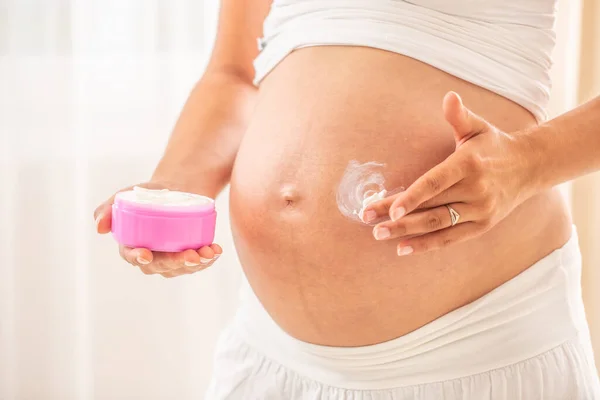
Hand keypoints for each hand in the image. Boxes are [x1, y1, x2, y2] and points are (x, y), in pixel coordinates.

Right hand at [94, 181, 222, 277]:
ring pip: (183, 267)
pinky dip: (208, 258)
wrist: (176, 188)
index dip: (138, 258)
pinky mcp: (190, 254)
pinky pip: (199, 262)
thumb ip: (108, 209)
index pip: (132, 256)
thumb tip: (99, 227)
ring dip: (197, 263)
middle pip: (162, 266)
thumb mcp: (126, 196)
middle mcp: (153, 257)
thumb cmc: (148, 194)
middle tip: (190, 255)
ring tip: (208, 252)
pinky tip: (215, 250)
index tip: (146, 254)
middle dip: (176, 263)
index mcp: (133, 246)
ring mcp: (173, 258)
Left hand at [364, 92, 537, 254]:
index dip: (412, 197)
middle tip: (368, 219)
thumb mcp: (478, 127)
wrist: (530, 167)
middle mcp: (476, 190)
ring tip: (379, 234)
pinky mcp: (482, 226)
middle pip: (430, 207)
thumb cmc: (494, 145)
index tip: (389, 208)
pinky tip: (402, 247)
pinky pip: (450, 238)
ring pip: (438, 225)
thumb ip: (459, 115)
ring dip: (406, 232)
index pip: (435, 183)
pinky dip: (426, 245)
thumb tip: (449, 97)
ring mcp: (480, 210)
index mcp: (468, 164)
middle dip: (397, 216)